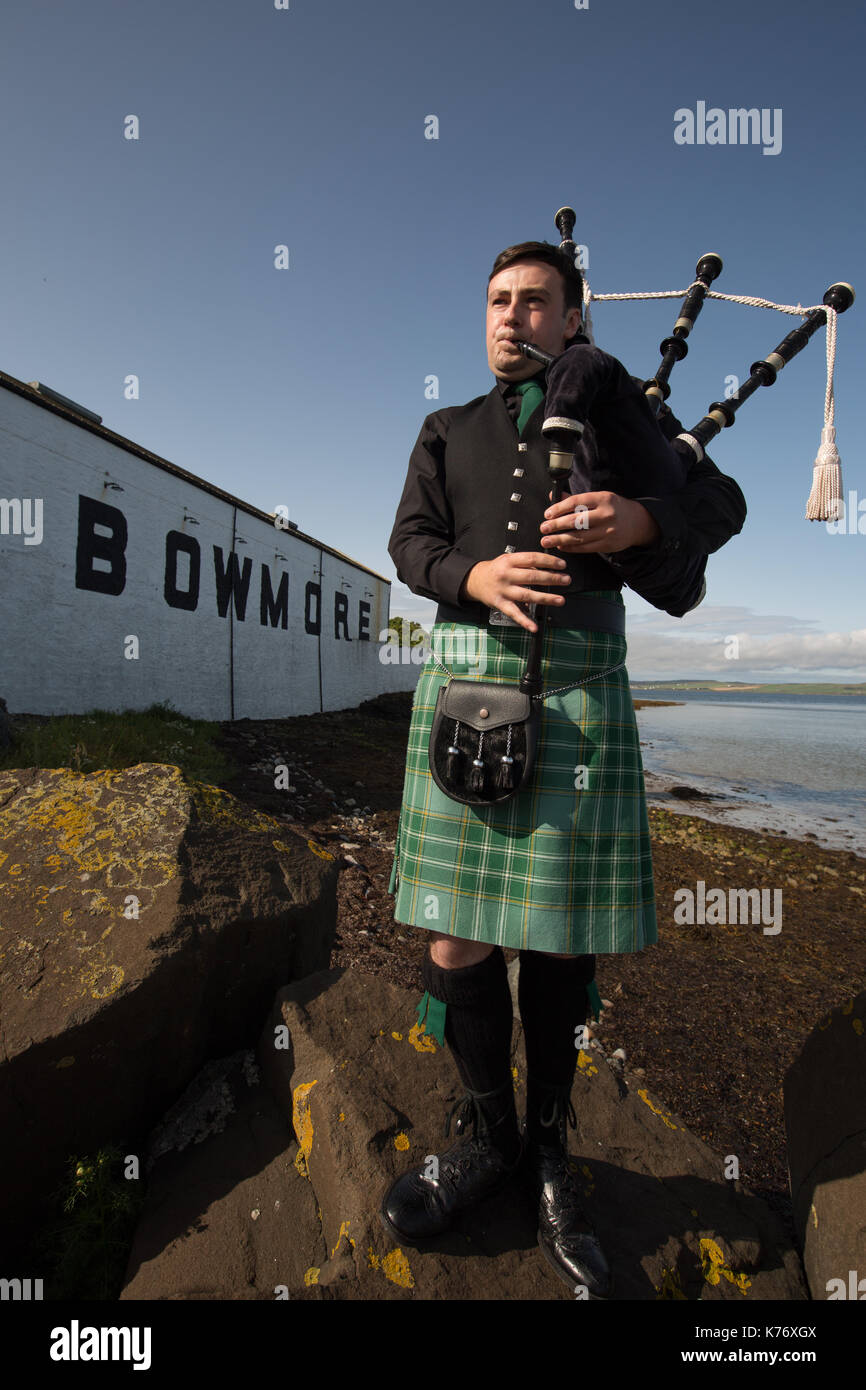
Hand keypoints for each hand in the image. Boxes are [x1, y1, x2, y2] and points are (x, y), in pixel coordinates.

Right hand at [460, 551, 570, 632]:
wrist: (475, 580)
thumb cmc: (496, 570)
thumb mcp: (509, 560)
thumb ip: (526, 563)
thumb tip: (548, 568)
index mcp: (509, 561)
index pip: (532, 558)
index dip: (549, 561)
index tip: (562, 565)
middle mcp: (506, 575)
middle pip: (532, 576)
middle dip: (552, 578)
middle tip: (566, 580)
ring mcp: (503, 590)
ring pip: (526, 595)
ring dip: (545, 598)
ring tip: (560, 599)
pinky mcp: (500, 604)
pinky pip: (514, 613)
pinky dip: (524, 621)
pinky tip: (534, 626)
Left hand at [539, 491, 661, 553]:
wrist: (637, 522)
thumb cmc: (613, 507)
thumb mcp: (598, 498)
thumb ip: (576, 499)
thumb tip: (554, 496)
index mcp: (602, 498)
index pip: (576, 502)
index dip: (559, 509)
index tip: (547, 514)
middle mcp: (606, 514)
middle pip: (576, 521)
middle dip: (556, 526)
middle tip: (543, 528)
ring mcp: (608, 531)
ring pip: (579, 537)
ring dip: (560, 539)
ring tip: (547, 540)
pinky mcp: (608, 545)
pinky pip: (585, 548)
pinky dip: (571, 548)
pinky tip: (561, 546)